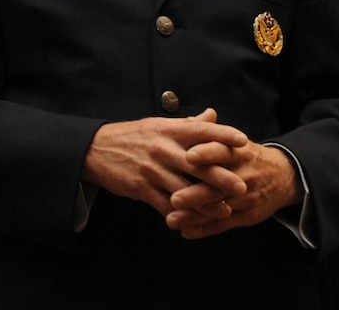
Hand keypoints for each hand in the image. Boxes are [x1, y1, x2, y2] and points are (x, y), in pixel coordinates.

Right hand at [81, 108, 248, 216]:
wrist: (96, 149)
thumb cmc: (132, 136)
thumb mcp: (158, 125)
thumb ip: (188, 124)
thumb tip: (213, 115)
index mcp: (168, 130)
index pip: (200, 130)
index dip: (223, 135)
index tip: (243, 141)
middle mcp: (162, 148)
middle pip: (198, 164)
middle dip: (222, 177)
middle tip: (243, 187)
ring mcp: (152, 170)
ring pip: (185, 190)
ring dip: (206, 204)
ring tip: (224, 212)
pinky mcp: (141, 188)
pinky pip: (165, 206)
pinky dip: (181, 216)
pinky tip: (193, 223)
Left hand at [165, 141, 302, 238]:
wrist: (283, 175)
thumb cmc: (245, 155)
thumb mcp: (233, 140)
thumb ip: (209, 132)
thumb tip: (187, 120)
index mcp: (238, 151)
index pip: (222, 150)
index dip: (206, 153)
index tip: (188, 156)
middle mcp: (243, 174)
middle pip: (218, 185)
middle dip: (196, 194)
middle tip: (174, 199)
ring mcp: (246, 197)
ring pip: (219, 208)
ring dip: (195, 216)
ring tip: (172, 220)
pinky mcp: (248, 215)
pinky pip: (225, 224)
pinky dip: (206, 229)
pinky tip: (187, 232)